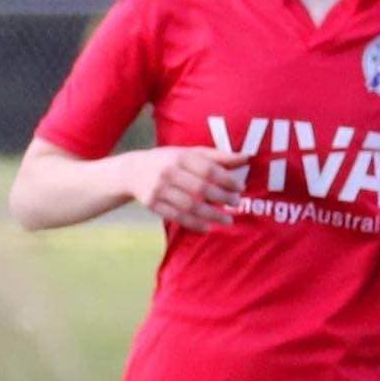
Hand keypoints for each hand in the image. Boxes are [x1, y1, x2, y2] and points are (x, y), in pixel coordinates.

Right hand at [123, 147, 247, 232]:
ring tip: (228, 220)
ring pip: (190, 205)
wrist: (132, 171)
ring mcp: (158, 188)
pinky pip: (177, 217)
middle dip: (222, 198)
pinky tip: (208, 227)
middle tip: (237, 203)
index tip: (240, 188)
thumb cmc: (170, 161)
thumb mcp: (190, 153)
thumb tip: (247, 157)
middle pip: (201, 188)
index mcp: (180, 157)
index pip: (208, 169)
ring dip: (212, 215)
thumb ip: (218, 156)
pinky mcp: (152, 204)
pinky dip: (194, 224)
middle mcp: (168, 172)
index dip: (227, 180)